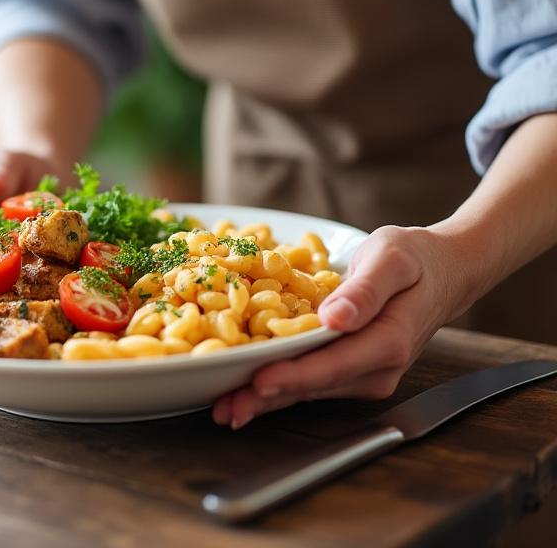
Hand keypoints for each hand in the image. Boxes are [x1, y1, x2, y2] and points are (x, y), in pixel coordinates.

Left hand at [212, 224, 480, 428]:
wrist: (442, 271)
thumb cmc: (415, 257)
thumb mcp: (392, 259)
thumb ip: (365, 290)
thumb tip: (336, 317)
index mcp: (388, 341)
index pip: (332, 365)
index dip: (293, 376)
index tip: (258, 381)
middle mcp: (378, 368)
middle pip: (314, 387)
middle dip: (266, 398)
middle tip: (223, 408)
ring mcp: (366, 375)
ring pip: (308, 390)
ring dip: (266, 399)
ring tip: (224, 407)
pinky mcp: (352, 371)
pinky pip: (310, 381)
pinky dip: (278, 386)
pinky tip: (245, 391)